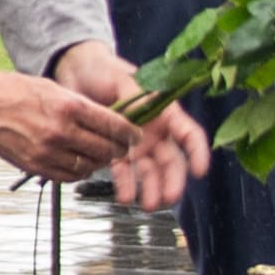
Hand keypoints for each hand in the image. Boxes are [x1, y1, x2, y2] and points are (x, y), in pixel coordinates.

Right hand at [0, 50, 146, 188]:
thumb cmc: (17, 91)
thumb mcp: (55, 89)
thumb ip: (83, 107)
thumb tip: (110, 122)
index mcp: (69, 106)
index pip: (114, 125)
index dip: (131, 134)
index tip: (136, 136)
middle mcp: (60, 130)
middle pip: (106, 149)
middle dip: (119, 150)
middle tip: (122, 148)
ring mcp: (48, 151)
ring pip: (90, 166)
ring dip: (99, 162)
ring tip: (99, 154)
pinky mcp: (36, 166)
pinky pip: (69, 176)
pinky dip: (79, 171)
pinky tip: (79, 162)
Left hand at [45, 43, 208, 210]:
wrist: (75, 72)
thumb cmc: (103, 69)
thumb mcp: (122, 78)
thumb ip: (134, 97)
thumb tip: (141, 116)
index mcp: (164, 111)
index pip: (189, 134)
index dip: (198, 153)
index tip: (199, 172)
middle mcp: (155, 131)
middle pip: (171, 160)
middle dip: (173, 181)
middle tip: (168, 198)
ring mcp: (138, 144)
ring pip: (150, 171)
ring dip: (151, 189)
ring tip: (146, 205)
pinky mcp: (116, 152)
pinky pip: (125, 172)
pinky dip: (126, 185)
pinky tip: (124, 197)